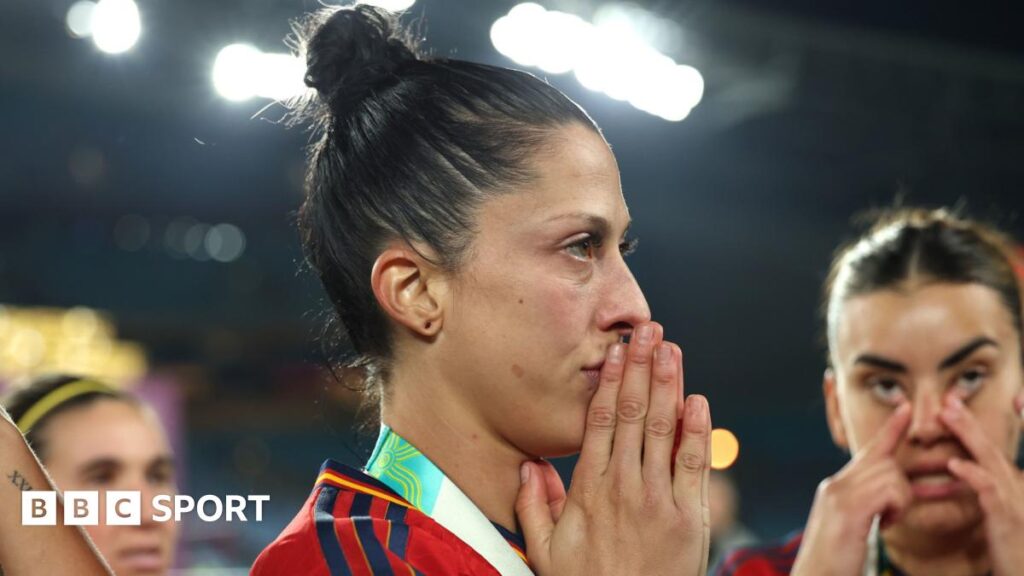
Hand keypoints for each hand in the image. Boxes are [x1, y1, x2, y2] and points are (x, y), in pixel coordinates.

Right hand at [516, 322, 711, 575]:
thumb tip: (527, 467)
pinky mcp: (690, 518)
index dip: (609, 382)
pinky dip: (696, 430)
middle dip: (641, 368)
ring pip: (663, 429)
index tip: (615, 351)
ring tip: (670, 349)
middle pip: (632, 414)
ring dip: (668, 385)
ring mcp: (659, 500)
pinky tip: (697, 399)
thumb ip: (532, 507)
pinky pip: (693, 464)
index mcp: (589, 490)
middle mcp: (624, 487)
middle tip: (647, 330)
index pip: (600, 422)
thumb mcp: (545, 552)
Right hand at [791, 403, 912, 575]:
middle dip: (900, 488)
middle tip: (889, 517)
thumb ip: (865, 505)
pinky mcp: (849, 507)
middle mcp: (836, 485)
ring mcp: (839, 493)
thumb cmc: (837, 563)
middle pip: (885, 462)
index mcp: (837, 488)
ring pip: (892, 476)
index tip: (905, 407)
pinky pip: (890, 490)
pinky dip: (895, 509)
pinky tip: (882, 525)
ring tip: (882, 525)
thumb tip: (886, 495)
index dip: (891, 429)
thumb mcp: (854, 528)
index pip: (868, 452)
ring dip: (899, 503)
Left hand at [940, 395, 1023, 575]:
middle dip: (970, 421)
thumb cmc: (1011, 546)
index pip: (1000, 449)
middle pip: (992, 447)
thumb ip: (988, 486)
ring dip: (968, 435)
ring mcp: (1015, 500)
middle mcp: (1018, 486)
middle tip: (949, 400)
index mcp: (1015, 484)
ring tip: (948, 416)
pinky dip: (972, 474)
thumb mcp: (1001, 511)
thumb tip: (965, 464)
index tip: (1000, 397)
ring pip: (990, 460)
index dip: (1003, 422)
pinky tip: (955, 464)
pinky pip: (989, 491)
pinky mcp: (1007, 518)